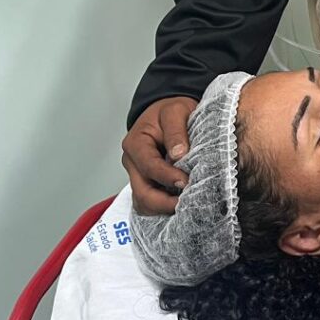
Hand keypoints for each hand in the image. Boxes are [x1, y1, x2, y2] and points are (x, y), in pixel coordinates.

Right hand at [122, 96, 198, 215]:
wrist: (168, 112)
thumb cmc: (170, 111)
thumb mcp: (175, 111)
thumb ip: (176, 131)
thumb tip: (178, 154)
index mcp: (136, 143)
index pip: (149, 166)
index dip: (167, 177)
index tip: (186, 182)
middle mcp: (133, 162)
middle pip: (141, 192)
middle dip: (163, 202)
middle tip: (187, 203)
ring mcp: (138, 175)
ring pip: (143, 202)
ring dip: (163, 208)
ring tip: (185, 206)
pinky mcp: (147, 182)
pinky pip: (150, 202)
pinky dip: (162, 208)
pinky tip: (179, 205)